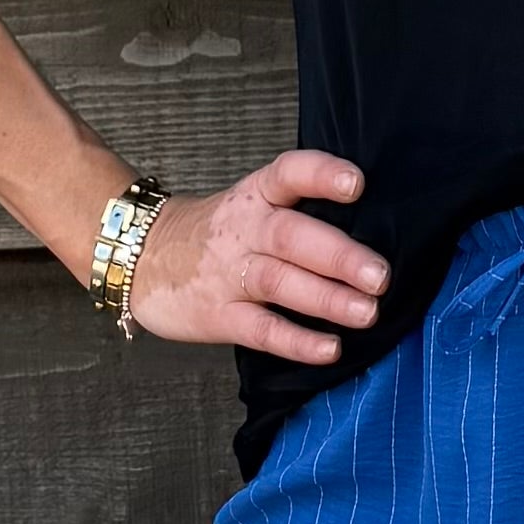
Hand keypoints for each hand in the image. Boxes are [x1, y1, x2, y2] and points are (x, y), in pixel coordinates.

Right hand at [115, 148, 387, 362]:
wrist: (142, 258)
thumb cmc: (218, 235)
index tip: (356, 184)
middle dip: (339, 256)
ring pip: (278, 281)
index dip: (320, 175)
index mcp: (255, 197)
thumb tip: (377, 236)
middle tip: (381, 276)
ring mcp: (229, 274)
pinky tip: (329, 349)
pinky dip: (296, 341)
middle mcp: (244, 232)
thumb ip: (301, 216)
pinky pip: (260, 329)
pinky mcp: (219, 315)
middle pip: (291, 236)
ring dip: (326, 298)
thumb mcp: (251, 208)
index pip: (287, 174)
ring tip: (367, 313)